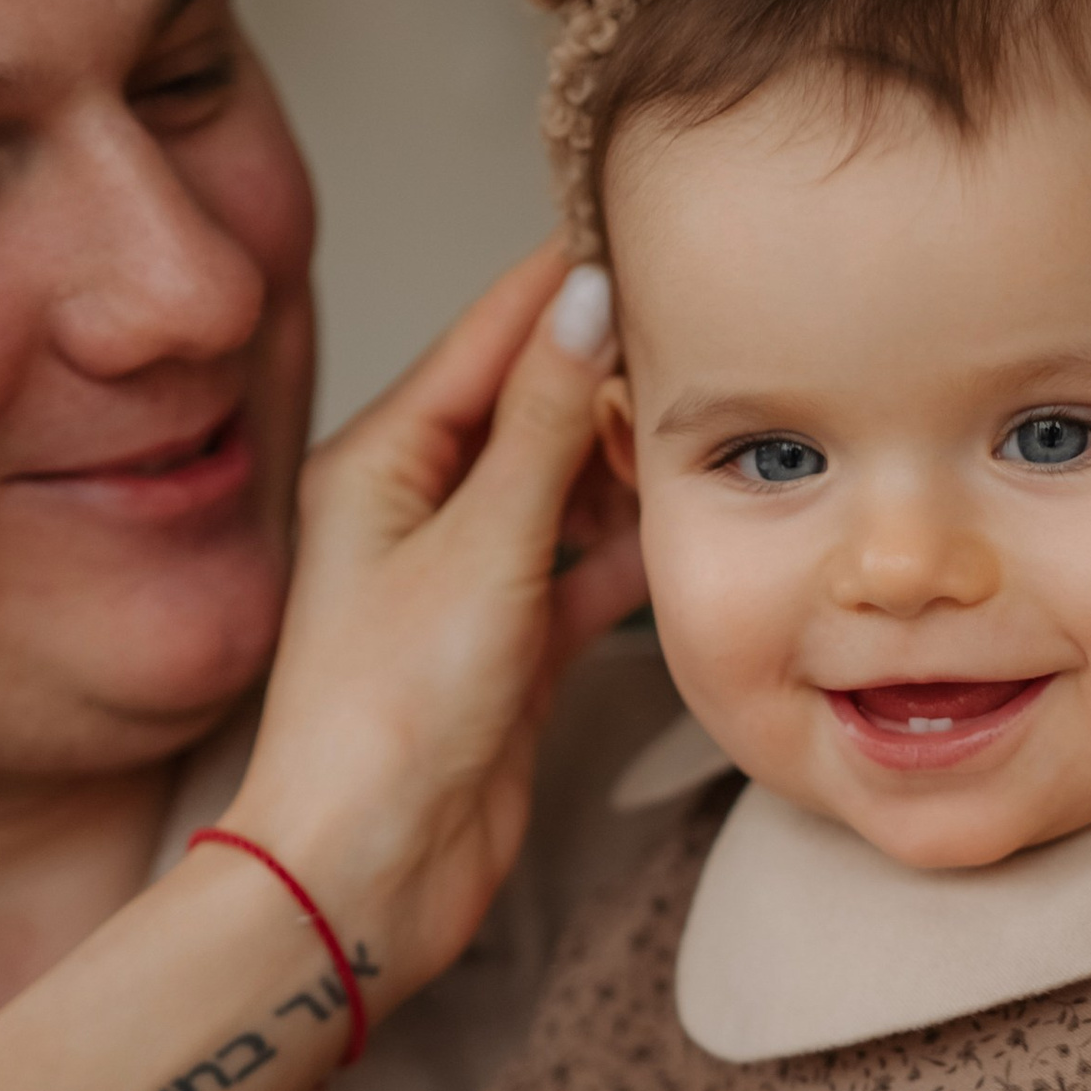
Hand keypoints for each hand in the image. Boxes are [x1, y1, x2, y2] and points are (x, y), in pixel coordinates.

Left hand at [227, 241, 643, 1007]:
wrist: (369, 873)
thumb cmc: (387, 715)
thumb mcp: (480, 544)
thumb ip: (544, 422)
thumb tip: (586, 296)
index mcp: (382, 463)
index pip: (489, 337)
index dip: (563, 277)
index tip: (643, 218)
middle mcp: (422, 510)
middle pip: (534, 405)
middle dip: (614, 365)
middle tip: (714, 317)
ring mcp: (472, 580)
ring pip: (570, 487)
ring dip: (632, 456)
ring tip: (721, 408)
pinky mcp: (515, 648)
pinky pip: (590, 570)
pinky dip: (636, 546)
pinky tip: (693, 517)